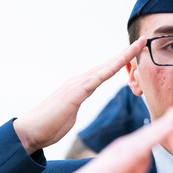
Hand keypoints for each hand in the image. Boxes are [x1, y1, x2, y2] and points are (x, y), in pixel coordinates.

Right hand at [13, 37, 146, 153]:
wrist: (29, 132)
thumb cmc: (47, 126)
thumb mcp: (68, 115)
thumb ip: (75, 107)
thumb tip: (75, 107)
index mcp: (79, 86)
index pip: (105, 71)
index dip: (121, 61)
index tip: (136, 51)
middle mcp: (79, 81)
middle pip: (108, 64)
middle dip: (127, 52)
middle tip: (144, 40)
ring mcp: (76, 84)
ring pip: (105, 67)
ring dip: (123, 55)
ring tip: (139, 44)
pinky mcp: (75, 93)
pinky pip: (97, 78)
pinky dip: (111, 68)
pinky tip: (122, 60)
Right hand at [44, 99, 172, 172]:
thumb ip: (136, 169)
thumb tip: (147, 157)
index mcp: (129, 152)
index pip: (155, 136)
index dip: (172, 124)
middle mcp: (127, 146)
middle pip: (157, 129)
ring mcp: (124, 149)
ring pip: (154, 132)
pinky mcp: (122, 156)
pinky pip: (145, 142)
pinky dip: (159, 132)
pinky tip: (171, 124)